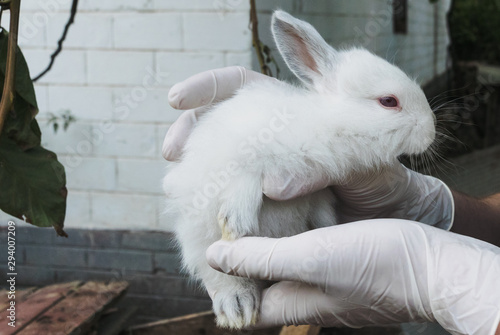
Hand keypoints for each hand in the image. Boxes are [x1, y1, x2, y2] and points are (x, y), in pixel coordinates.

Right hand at [163, 67, 453, 228]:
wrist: (391, 221)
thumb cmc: (382, 180)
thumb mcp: (366, 164)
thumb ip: (325, 169)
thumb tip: (274, 184)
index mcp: (290, 112)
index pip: (239, 87)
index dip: (207, 88)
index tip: (177, 99)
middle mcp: (270, 140)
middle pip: (217, 125)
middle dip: (190, 134)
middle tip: (173, 154)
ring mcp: (263, 173)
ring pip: (217, 165)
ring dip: (193, 175)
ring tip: (176, 189)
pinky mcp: (263, 207)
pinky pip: (230, 203)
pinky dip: (213, 210)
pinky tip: (202, 220)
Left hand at [206, 219, 499, 333]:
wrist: (435, 266)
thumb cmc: (376, 266)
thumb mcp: (311, 259)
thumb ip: (262, 258)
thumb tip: (213, 257)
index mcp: (291, 303)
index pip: (242, 298)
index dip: (221, 277)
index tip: (206, 244)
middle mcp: (303, 294)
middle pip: (259, 276)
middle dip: (240, 251)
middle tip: (223, 217)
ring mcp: (322, 278)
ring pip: (281, 258)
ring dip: (264, 237)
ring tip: (247, 206)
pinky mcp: (338, 259)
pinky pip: (304, 245)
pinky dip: (290, 229)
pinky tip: (286, 205)